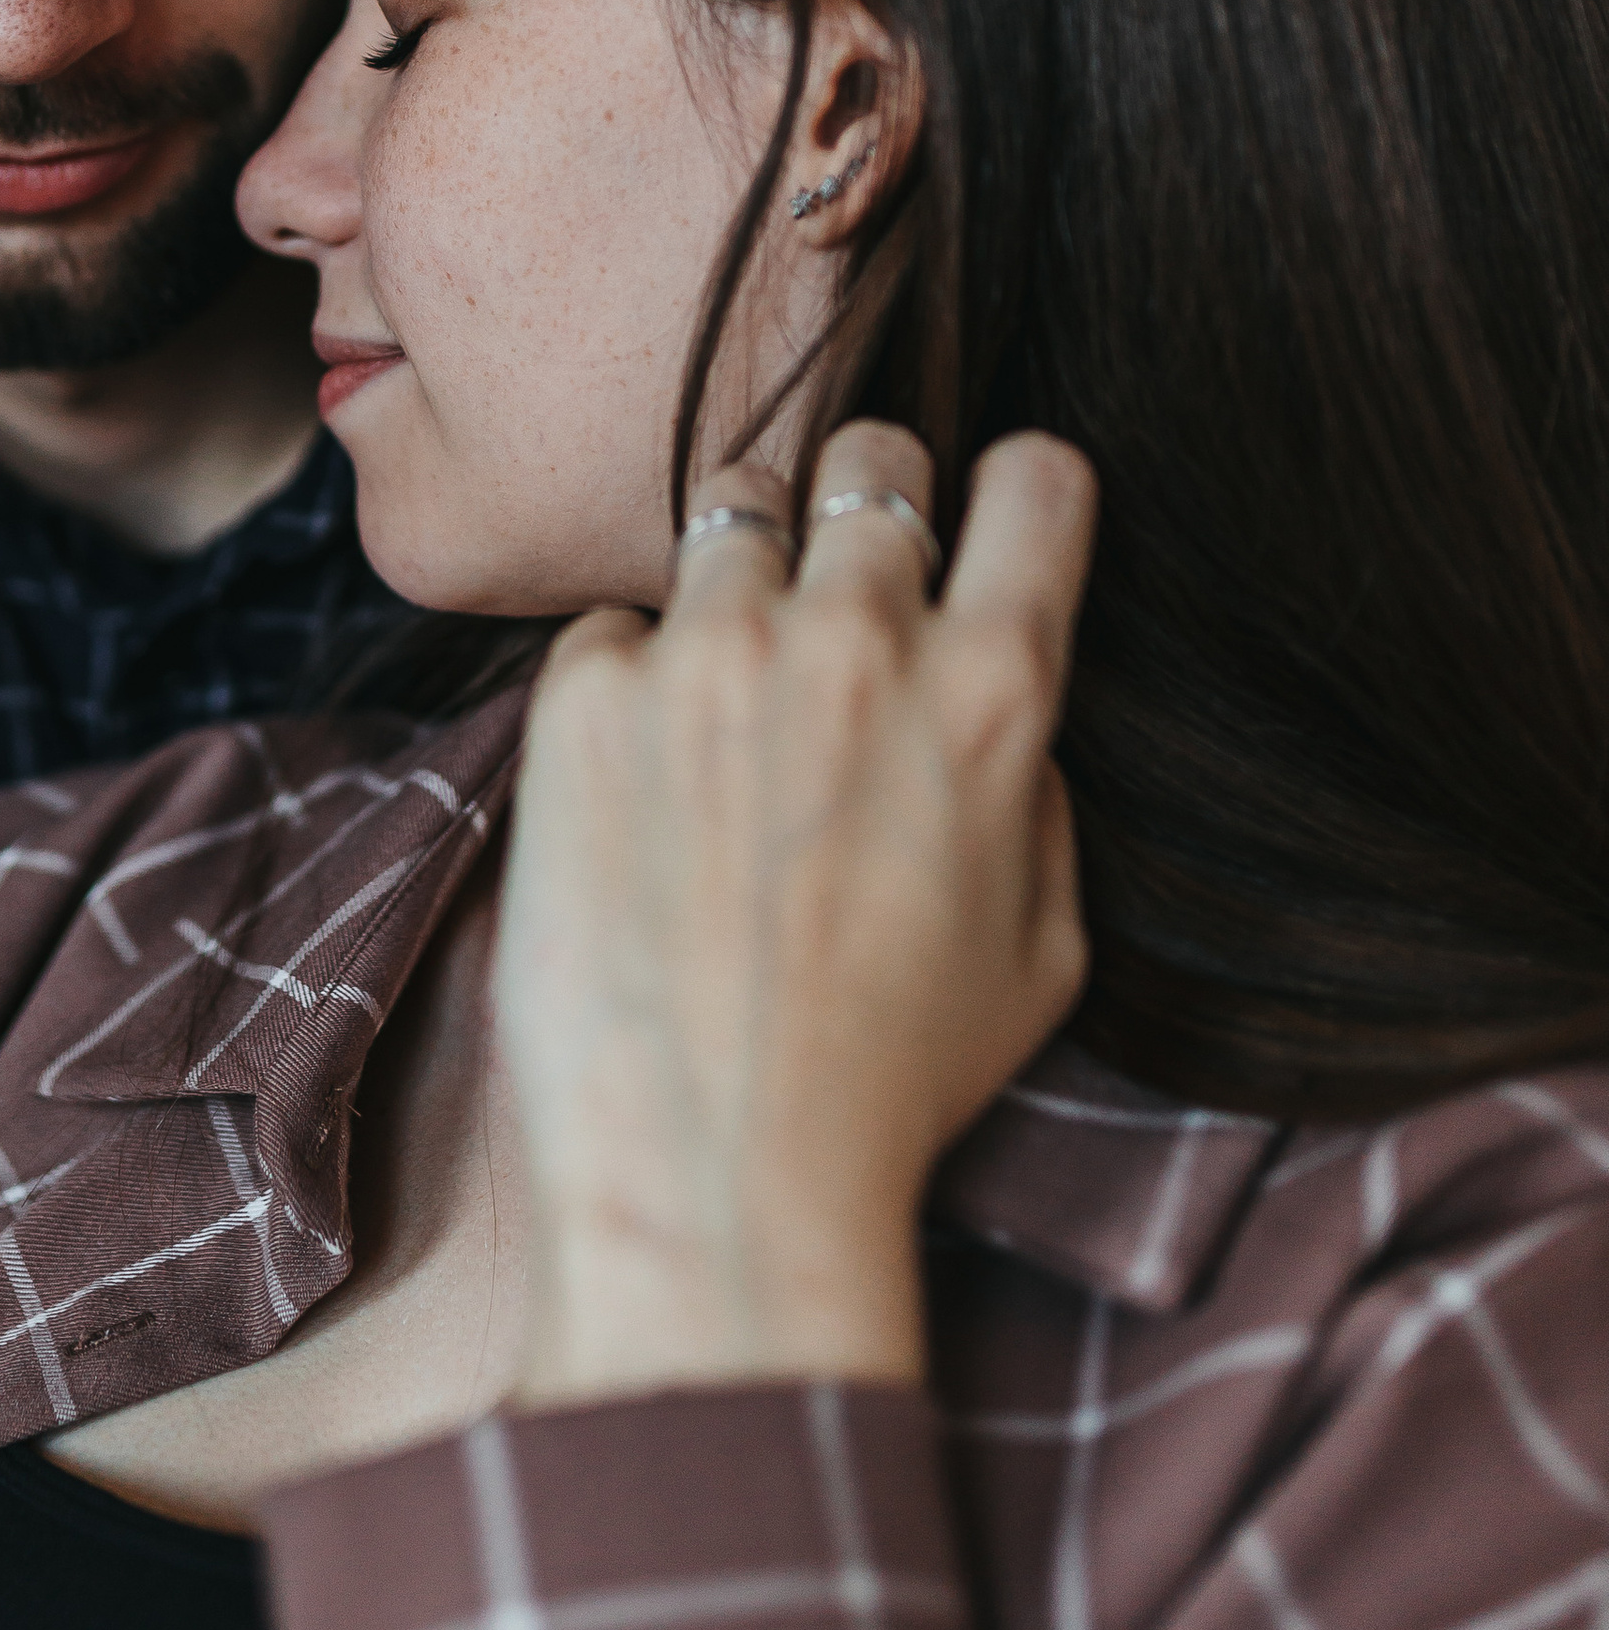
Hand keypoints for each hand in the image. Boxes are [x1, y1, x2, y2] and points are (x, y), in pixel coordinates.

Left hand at [496, 421, 1096, 1406]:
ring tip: (726, 694)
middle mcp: (857, 641)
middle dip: (864, 505)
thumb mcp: (1044, 949)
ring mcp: (710, 655)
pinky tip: (638, 789)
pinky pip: (612, 626)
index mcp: (993, 694)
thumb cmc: (891, 1087)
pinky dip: (627, 680)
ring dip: (739, 578)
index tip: (983, 527)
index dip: (1014, 493)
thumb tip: (996, 708)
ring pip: (731, 511)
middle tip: (839, 587)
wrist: (712, 1173)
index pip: (1036, 478)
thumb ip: (1034, 790)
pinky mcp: (584, 695)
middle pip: (869, 455)